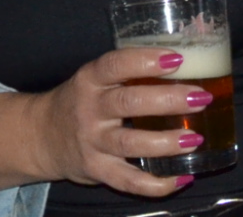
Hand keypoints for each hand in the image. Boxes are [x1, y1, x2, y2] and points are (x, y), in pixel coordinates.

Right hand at [25, 48, 213, 196]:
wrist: (42, 136)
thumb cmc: (83, 101)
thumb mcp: (96, 79)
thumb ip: (130, 72)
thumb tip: (185, 62)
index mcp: (90, 79)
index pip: (116, 64)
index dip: (146, 60)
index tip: (177, 59)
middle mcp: (89, 109)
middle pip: (128, 103)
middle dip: (168, 100)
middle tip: (200, 98)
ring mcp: (92, 142)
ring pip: (130, 143)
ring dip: (166, 142)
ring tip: (195, 139)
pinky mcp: (97, 170)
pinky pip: (129, 181)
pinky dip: (157, 183)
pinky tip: (182, 177)